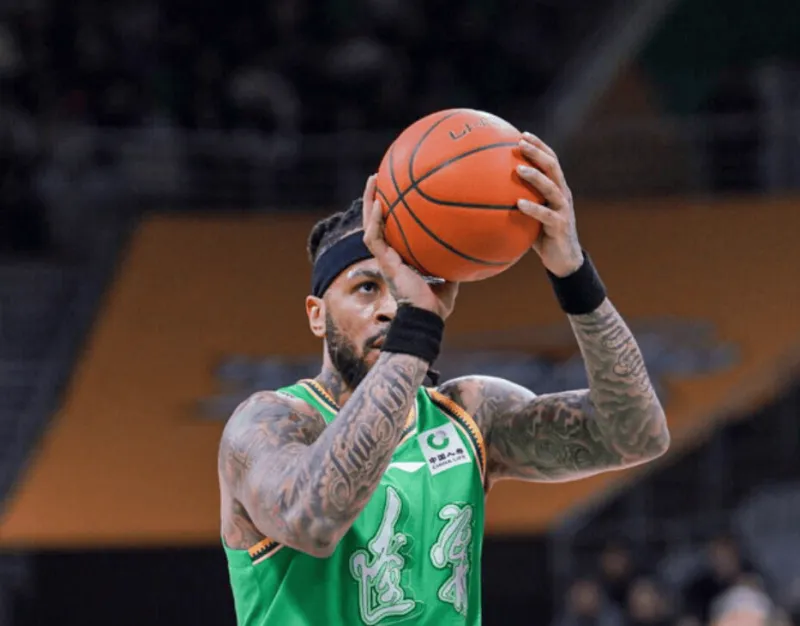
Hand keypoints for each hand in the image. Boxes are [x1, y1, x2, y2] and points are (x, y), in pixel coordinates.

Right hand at [361, 175, 458, 319]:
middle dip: (376, 198)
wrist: (425, 318)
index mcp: (402, 257)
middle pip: (378, 221)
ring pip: (370, 225)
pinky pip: (374, 238)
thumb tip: (470, 247)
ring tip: (373, 180)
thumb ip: (453, 262)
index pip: (393, 229)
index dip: (392, 211)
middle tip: (380, 177)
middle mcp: (391, 255)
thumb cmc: (437, 305)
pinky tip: (379, 204)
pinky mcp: (384, 263)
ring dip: (369, 202)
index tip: (396, 192)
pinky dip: (374, 221)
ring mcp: (385, 258)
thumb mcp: (450, 278)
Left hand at [515, 132, 583, 277]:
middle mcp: (562, 194)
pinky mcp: (560, 225)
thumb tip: (488, 194)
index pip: (551, 160)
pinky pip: (546, 215)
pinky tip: (518, 203)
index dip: (539, 146)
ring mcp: (563, 209)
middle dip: (537, 152)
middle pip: (553, 167)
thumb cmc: (542, 234)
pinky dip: (532, 208)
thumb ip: (518, 201)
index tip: (522, 134)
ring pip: (551, 187)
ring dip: (535, 176)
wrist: (563, 259)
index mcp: (557, 188)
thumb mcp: (531, 214)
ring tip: (518, 168)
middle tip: (520, 143)